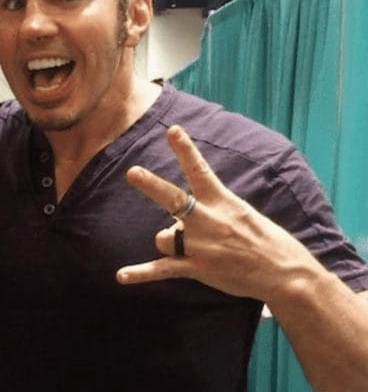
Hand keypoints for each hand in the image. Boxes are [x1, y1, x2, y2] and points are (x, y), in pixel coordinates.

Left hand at [116, 125, 319, 302]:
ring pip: (163, 237)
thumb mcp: (241, 212)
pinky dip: (141, 274)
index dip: (185, 149)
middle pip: (173, 199)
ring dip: (168, 241)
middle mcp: (208, 220)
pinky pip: (163, 269)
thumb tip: (178, 216)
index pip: (200, 170)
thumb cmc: (265, 240)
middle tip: (132, 172)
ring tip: (190, 250)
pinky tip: (121, 276)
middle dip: (152, 185)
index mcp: (222, 201)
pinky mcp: (198, 268)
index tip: (172, 130)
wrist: (285, 273)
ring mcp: (201, 245)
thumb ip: (210, 208)